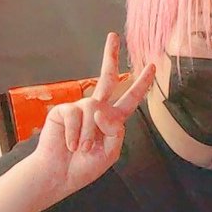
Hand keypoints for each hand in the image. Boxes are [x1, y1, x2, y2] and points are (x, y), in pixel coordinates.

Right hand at [29, 33, 154, 206]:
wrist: (59, 175)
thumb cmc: (84, 166)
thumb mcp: (110, 152)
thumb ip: (114, 130)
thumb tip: (101, 110)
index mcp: (112, 120)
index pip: (130, 98)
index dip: (141, 84)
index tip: (151, 66)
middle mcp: (96, 110)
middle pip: (107, 78)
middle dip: (110, 56)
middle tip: (114, 36)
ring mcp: (79, 108)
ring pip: (92, 110)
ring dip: (87, 135)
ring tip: (80, 150)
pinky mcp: (62, 111)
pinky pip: (74, 115)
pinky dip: (74, 134)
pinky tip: (69, 145)